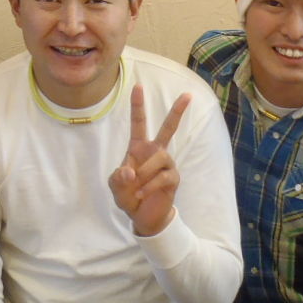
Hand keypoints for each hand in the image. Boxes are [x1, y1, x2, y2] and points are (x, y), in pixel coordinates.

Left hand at [108, 85, 189, 235]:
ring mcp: (166, 165)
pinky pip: (164, 176)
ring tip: (137, 185)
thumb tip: (129, 171)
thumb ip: (117, 178)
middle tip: (187, 95)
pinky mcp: (173, 179)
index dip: (137, 105)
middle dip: (178, 112)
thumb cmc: (128, 195)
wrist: (142, 216)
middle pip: (168, 128)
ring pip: (161, 156)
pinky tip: (142, 194)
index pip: (139, 122)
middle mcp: (155, 152)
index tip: (138, 86)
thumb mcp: (115, 186)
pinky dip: (150, 185)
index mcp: (138, 148)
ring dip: (146, 171)